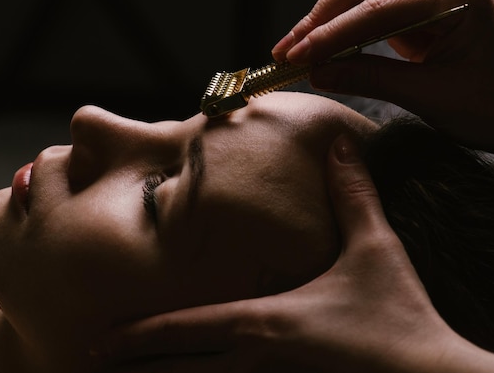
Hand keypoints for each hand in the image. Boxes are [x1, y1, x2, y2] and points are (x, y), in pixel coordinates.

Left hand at [92, 135, 456, 372]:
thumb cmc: (400, 314)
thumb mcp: (376, 246)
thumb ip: (353, 193)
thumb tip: (340, 143)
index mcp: (264, 323)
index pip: (183, 329)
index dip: (137, 335)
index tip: (98, 338)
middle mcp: (257, 362)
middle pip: (178, 371)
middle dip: (135, 369)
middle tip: (93, 364)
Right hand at [272, 0, 493, 164]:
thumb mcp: (429, 97)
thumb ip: (368, 79)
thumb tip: (316, 73)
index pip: (377, 9)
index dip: (329, 36)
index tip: (293, 60)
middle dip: (321, 19)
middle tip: (286, 52)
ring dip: (329, 20)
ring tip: (296, 51)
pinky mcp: (427, 0)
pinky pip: (376, 5)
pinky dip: (348, 27)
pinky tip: (324, 48)